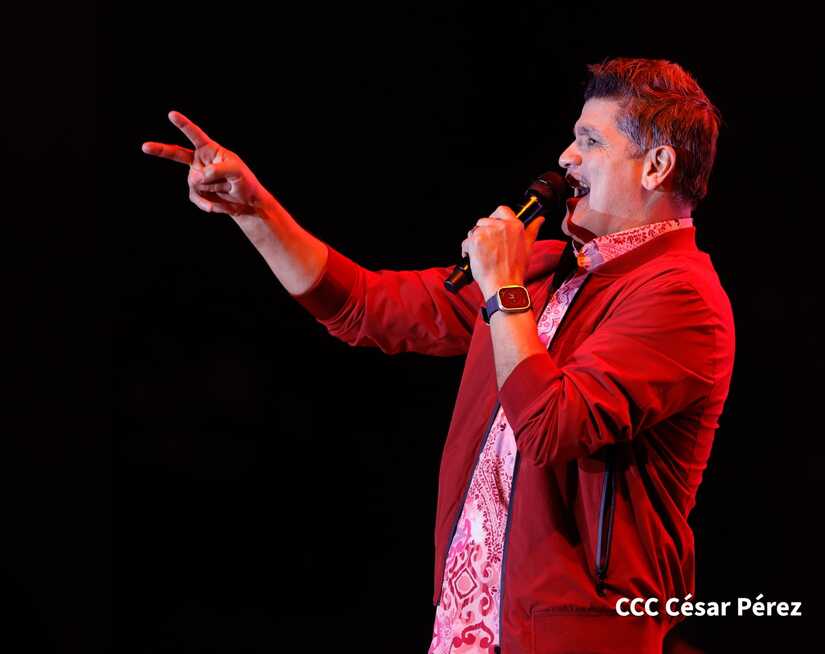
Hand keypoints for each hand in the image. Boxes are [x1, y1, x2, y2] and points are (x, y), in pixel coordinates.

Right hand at [142, 111, 271, 216]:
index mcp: (210, 149)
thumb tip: (196, 177)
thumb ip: (217, 170)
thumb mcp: (236, 172)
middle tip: (144, 147)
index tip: (171, 114)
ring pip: (194, 181)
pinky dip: (207, 203)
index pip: (195, 135)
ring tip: (226, 190)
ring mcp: (195, 177)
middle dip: (160, 150)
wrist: (246, 203)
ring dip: (213, 188)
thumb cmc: (244, 182)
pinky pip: (195, 197)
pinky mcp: (196, 192)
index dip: (183, 125)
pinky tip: (216, 206)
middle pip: (176, 154)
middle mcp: (199, 161)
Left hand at [460, 206, 544, 299]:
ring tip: (483, 254)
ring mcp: (487, 232)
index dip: (495, 217)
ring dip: (475, 241)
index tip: (493, 226)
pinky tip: (475, 258)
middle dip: (483, 232)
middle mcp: (501, 226)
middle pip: (484, 220)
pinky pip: (466, 241)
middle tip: (488, 247)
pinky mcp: (476, 240)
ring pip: (474, 231)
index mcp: (515, 225)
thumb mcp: (529, 247)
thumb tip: (540, 219)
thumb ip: (533, 230)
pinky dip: (467, 249)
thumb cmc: (515, 269)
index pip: (502, 210)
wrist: (504, 284)